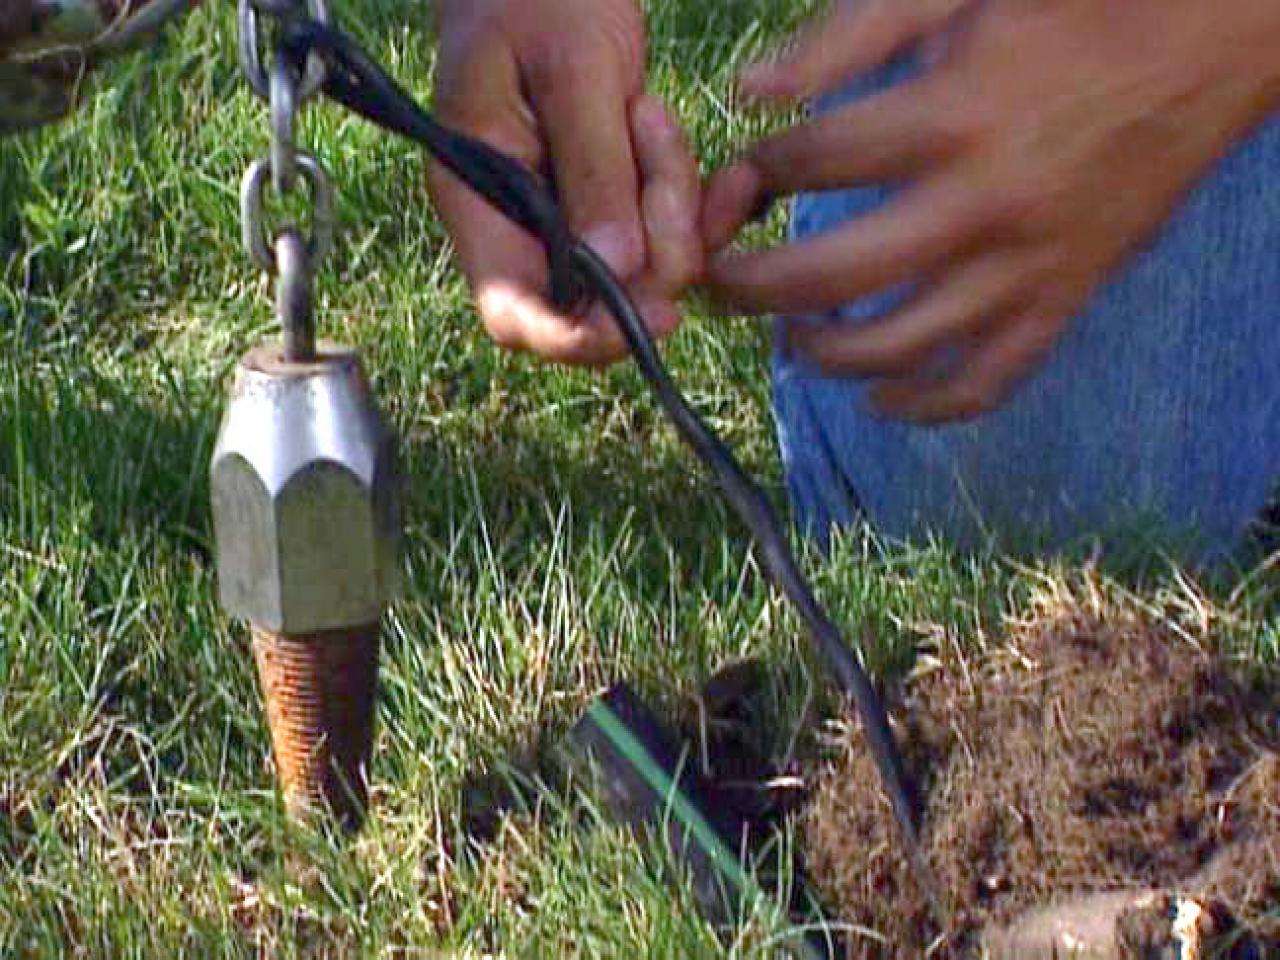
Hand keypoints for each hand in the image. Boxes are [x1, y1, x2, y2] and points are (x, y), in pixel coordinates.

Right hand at [428, 0, 701, 365]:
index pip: (513, 314)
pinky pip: (664, 233)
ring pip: (640, 268)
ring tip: (650, 114)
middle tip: (659, 151)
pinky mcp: (610, 201)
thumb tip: (618, 270)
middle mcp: (519, 225)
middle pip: (590, 303)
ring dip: (673, 207)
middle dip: (650, 254)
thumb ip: (593, 168)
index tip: (650, 316)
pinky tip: (682, 136)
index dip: (574, 339)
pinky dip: (691, 199)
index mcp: (478, 200)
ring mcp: (567, 217)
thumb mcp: (573, 68)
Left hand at [704, 0, 1279, 421]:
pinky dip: (925, 406)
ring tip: (790, 336)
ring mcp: (1026, 265)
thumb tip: (752, 91)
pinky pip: (985, 382)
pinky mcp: (1064, 301)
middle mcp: (983, 203)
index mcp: (952, 113)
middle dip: (749, 287)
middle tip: (715, 284)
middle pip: (830, 276)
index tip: (733, 186)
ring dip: (821, 355)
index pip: (808, 164)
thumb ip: (852, 32)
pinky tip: (880, 399)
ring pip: (898, 347)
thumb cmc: (1077, 7)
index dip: (748, 176)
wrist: (1216, 43)